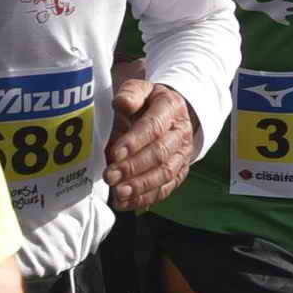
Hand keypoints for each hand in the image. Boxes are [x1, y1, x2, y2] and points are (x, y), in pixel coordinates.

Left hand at [105, 77, 196, 211]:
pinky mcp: (179, 173)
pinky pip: (165, 189)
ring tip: (118, 193)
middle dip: (133, 168)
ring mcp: (182, 155)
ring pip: (165, 175)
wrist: (172, 113)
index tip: (115, 153)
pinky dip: (144, 199)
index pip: (154, 127)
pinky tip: (125, 203)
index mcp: (170, 108)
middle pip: (160, 154)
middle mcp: (180, 133)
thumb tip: (122, 103)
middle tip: (110, 176)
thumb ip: (130, 94)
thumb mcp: (140, 89)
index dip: (134, 141)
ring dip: (140, 187)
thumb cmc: (148, 102)